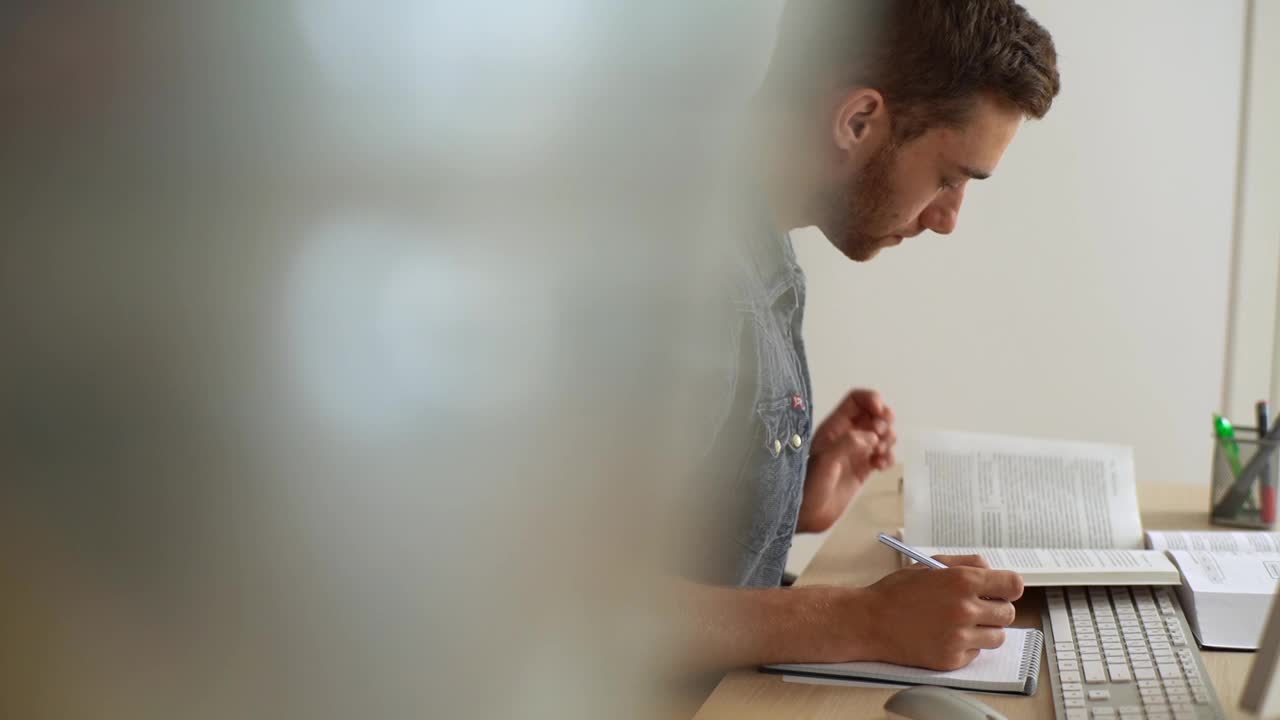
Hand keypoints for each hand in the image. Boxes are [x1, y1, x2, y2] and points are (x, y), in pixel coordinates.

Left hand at [798, 389, 895, 531]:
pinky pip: (883, 455)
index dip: (871, 399)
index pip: (855, 400)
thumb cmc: (809, 487)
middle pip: (873, 415)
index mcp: (834, 428)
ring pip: (881, 435)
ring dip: (888, 440)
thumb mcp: (825, 461)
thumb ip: (847, 444)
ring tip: (878, 455)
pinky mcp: (863, 469)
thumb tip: (871, 436)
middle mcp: (847, 436)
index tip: (881, 412)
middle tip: (881, 437)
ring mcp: (856, 453)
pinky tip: (880, 467)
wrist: (807, 515)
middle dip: (884, 421)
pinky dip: (888, 457)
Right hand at [842, 554, 1023, 669]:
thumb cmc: (896, 593)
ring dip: (985, 630)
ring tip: (961, 623)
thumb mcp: (929, 566)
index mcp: (962, 580)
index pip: (1013, 585)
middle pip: (1008, 613)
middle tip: (976, 607)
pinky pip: (977, 653)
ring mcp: (959, 636)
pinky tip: (945, 636)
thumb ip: (965, 563)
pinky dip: (966, 646)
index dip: (1008, 587)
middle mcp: (965, 608)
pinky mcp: (952, 658)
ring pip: (997, 636)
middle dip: (995, 609)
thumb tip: (991, 570)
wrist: (869, 622)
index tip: (1002, 590)